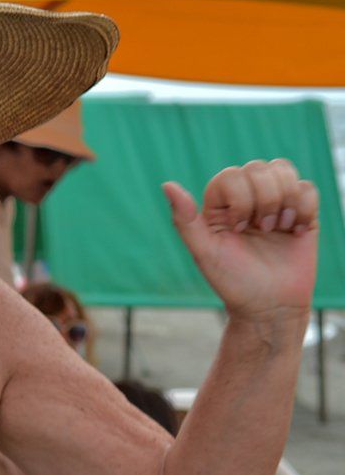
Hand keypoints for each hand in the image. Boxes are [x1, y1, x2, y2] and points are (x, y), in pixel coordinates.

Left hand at [164, 159, 318, 321]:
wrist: (271, 306)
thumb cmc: (233, 282)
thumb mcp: (204, 252)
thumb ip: (185, 219)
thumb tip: (167, 184)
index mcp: (220, 205)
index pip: (231, 175)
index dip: (239, 199)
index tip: (239, 229)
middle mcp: (247, 199)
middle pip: (259, 168)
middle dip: (263, 200)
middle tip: (261, 230)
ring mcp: (275, 203)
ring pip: (283, 170)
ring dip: (284, 202)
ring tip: (278, 229)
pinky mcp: (302, 212)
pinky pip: (307, 188)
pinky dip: (304, 208)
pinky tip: (296, 232)